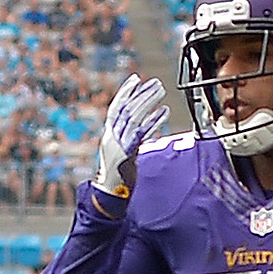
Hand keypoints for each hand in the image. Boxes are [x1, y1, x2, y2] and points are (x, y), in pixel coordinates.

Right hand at [94, 73, 169, 194]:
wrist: (110, 194)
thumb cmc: (118, 175)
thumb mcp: (122, 152)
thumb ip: (129, 137)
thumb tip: (142, 124)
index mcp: (108, 135)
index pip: (115, 107)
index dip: (125, 92)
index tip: (136, 79)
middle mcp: (111, 137)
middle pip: (126, 109)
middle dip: (142, 94)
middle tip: (156, 83)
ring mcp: (117, 145)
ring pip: (133, 117)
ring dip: (148, 102)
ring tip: (161, 92)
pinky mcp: (126, 153)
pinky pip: (141, 133)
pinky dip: (153, 121)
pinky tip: (164, 112)